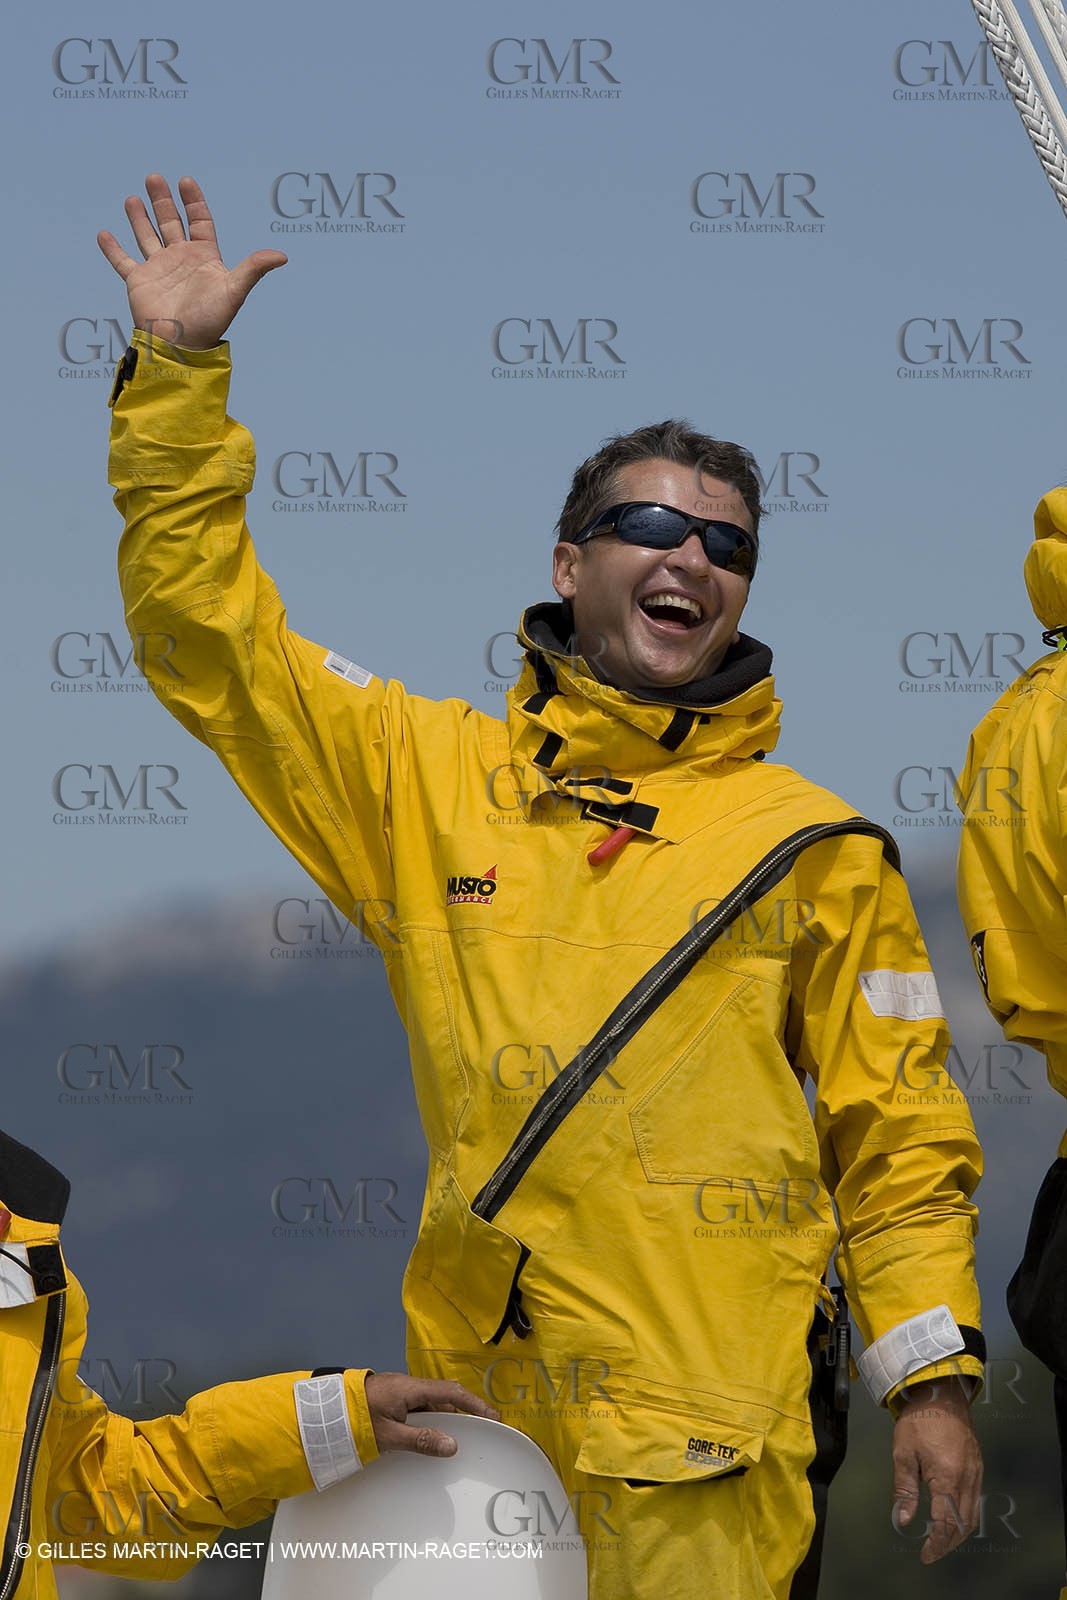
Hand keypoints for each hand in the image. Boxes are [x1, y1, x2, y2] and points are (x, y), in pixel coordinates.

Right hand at [97, 174, 286, 350]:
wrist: (182, 345)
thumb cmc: (210, 320)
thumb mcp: (234, 291)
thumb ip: (254, 269)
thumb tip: (282, 256)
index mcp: (203, 257)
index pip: (199, 221)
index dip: (193, 201)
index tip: (186, 181)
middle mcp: (180, 259)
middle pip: (170, 222)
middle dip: (163, 200)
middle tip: (154, 177)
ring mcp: (159, 269)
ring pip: (147, 236)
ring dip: (139, 217)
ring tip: (134, 198)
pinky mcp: (139, 282)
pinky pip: (123, 262)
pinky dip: (112, 249)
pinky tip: (104, 234)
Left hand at [364, 1373, 499, 1457]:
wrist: (325, 1412)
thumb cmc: (356, 1419)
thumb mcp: (390, 1435)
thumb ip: (421, 1441)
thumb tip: (452, 1445)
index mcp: (411, 1389)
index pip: (451, 1393)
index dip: (475, 1404)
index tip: (493, 1417)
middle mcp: (408, 1386)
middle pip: (443, 1397)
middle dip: (462, 1413)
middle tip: (478, 1432)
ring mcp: (399, 1392)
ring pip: (429, 1404)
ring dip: (442, 1419)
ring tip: (453, 1440)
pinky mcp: (390, 1400)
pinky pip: (417, 1408)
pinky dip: (428, 1421)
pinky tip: (427, 1437)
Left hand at [892, 1377, 982, 1562]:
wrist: (940, 1393)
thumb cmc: (918, 1421)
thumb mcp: (903, 1454)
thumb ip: (904, 1490)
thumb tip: (903, 1521)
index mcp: (947, 1477)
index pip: (945, 1524)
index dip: (936, 1545)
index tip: (925, 1556)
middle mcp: (967, 1479)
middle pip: (963, 1524)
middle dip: (948, 1543)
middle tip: (932, 1552)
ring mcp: (976, 1473)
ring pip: (973, 1515)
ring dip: (958, 1532)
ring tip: (941, 1540)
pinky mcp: (978, 1466)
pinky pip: (976, 1500)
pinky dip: (965, 1515)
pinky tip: (952, 1516)